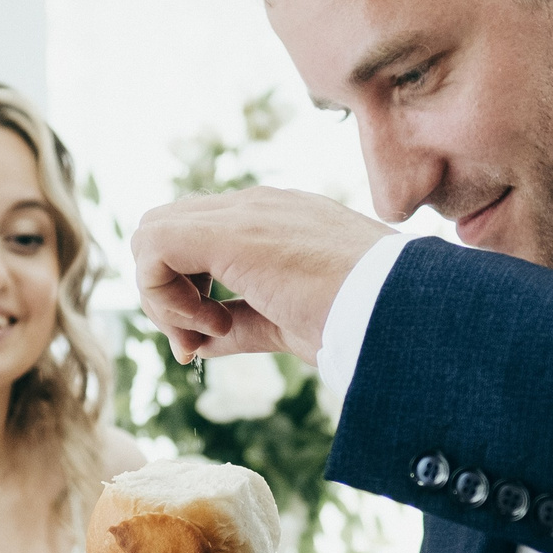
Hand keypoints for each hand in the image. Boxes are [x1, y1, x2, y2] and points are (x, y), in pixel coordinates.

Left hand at [131, 186, 387, 364]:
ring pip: (152, 234)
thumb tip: (201, 343)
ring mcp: (242, 212)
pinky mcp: (228, 230)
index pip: (197, 239)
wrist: (400, 310)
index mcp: (275, 223)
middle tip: (196, 341)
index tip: (210, 339)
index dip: (187, 292)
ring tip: (208, 331)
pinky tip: (212, 323)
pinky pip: (153, 247)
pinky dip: (166, 296)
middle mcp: (254, 209)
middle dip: (166, 294)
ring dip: (164, 295)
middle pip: (166, 232)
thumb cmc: (363, 320)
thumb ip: (242, 325)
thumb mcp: (289, 323)